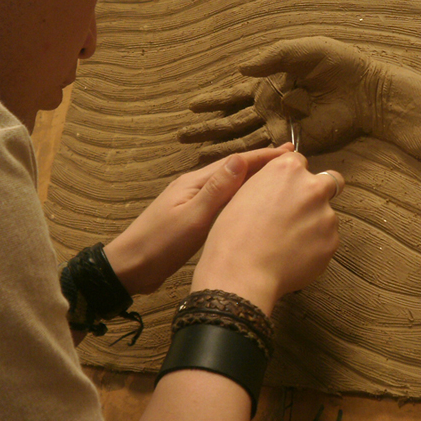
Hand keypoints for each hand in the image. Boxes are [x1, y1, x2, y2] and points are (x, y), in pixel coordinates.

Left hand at [104, 145, 292, 294]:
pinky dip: (243, 196)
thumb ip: (217, 190)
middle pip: (234, 169)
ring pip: (230, 185)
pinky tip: (252, 202)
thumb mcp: (192, 217)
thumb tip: (241, 158)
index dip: (264, 156)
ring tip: (278, 177)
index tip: (290, 152)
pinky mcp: (193, 218)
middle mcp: (196, 187)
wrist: (129, 269)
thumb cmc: (159, 244)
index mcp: (196, 182)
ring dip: (255, 179)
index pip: (236, 162)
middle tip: (292, 160)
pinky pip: (225, 201)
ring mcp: (193, 202)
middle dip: (263, 163)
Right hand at [178, 37, 387, 160]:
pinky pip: (266, 151)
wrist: (366, 90)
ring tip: (193, 154)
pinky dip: (246, 159)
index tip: (191, 106)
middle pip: (232, 119)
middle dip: (207, 128)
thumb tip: (240, 67)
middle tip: (181, 135)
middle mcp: (272, 107)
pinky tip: (227, 166)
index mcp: (272, 84)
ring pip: (243, 138)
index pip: (235, 93)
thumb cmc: (339, 65)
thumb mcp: (302, 50)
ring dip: (219, 145)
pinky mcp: (295, 142)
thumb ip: (272, 57)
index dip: (214, 99)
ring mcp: (282, 127)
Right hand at [190, 152, 343, 314]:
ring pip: (327, 214)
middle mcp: (312, 187)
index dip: (292, 177)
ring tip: (288, 242)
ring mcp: (326, 215)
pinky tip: (294, 256)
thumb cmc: (233, 235)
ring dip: (315, 223)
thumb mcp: (242, 193)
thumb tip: (282, 184)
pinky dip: (315, 245)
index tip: (285, 190)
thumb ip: (270, 182)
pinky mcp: (332, 241)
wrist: (242, 273)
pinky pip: (327, 239)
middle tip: (300, 211)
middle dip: (319, 191)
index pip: (300, 161)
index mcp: (288, 170)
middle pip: (330, 181)